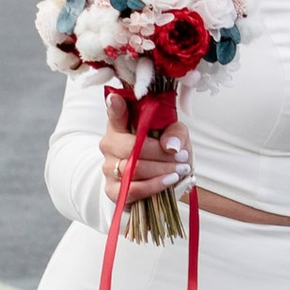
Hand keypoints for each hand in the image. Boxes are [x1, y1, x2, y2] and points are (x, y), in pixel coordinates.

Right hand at [96, 86, 185, 204]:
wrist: (164, 180)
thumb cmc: (165, 152)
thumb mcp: (176, 136)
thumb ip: (176, 133)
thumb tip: (171, 145)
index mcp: (121, 124)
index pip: (115, 112)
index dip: (114, 106)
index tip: (116, 99)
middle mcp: (110, 144)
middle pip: (131, 147)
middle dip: (160, 153)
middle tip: (181, 156)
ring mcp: (109, 168)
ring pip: (134, 169)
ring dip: (161, 169)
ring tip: (180, 169)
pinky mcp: (112, 190)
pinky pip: (131, 190)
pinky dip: (154, 185)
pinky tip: (168, 180)